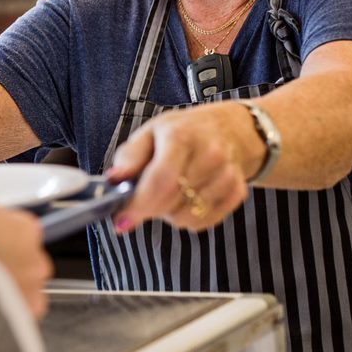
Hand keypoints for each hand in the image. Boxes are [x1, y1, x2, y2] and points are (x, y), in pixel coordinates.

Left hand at [107, 101, 256, 233]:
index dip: (139, 205)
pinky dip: (189, 217)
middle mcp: (210, 154)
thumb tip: (114, 179)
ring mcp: (227, 174)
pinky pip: (204, 222)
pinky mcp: (237, 191)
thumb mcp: (150, 132)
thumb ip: (129, 156)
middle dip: (150, 208)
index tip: (121, 221)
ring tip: (171, 191)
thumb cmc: (184, 132)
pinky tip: (188, 198)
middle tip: (144, 197)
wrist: (231, 129)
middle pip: (171, 202)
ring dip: (170, 213)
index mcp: (181, 136)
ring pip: (186, 217)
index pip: (160, 180)